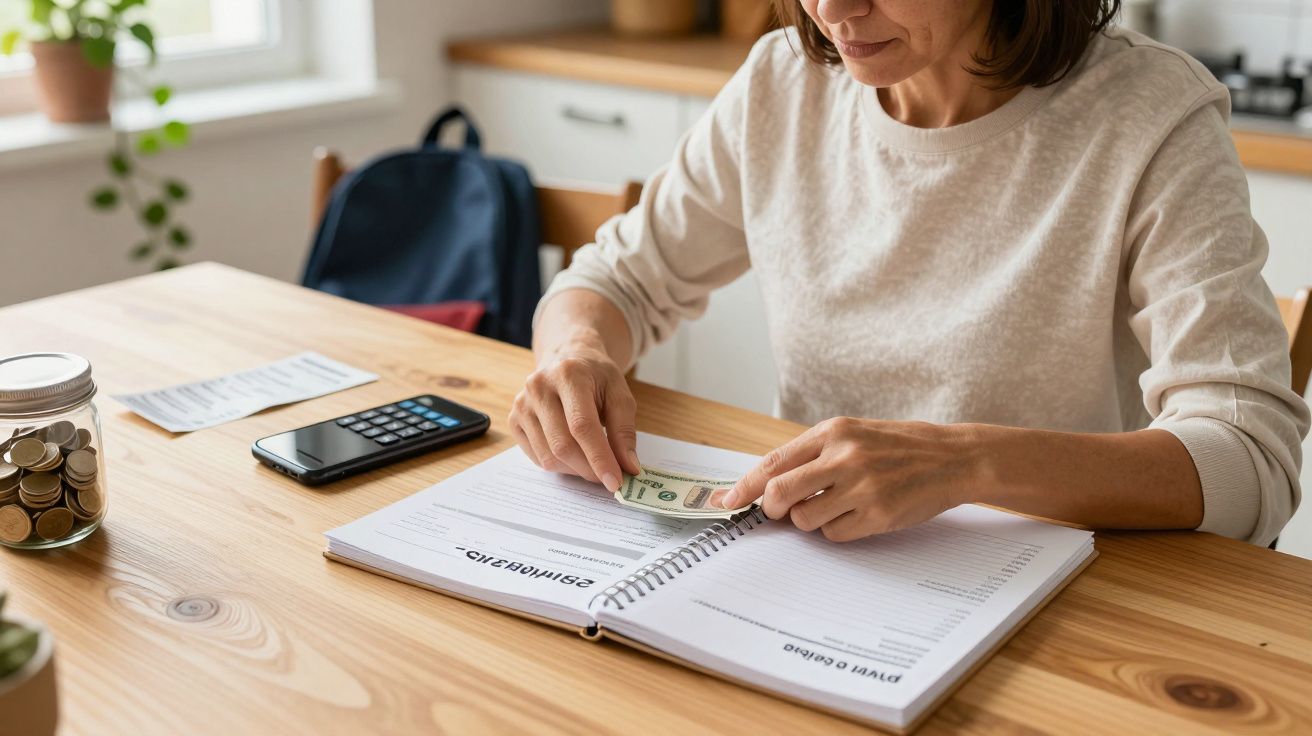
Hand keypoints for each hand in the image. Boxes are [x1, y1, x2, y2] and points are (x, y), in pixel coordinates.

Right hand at [509, 337, 640, 489]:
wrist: (567, 360)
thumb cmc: (596, 378)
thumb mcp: (620, 394)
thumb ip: (624, 431)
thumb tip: (628, 467)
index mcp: (569, 375)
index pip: (582, 426)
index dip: (599, 458)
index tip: (616, 482)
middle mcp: (539, 387)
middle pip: (562, 445)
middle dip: (589, 469)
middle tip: (609, 479)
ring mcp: (522, 404)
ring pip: (548, 456)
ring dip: (575, 470)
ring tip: (592, 463)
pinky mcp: (514, 420)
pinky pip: (537, 457)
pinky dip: (560, 465)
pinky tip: (574, 455)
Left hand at [716, 417, 978, 541]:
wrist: (954, 457)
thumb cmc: (899, 447)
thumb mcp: (853, 435)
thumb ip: (812, 454)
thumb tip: (766, 484)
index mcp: (833, 432)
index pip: (773, 462)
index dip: (744, 486)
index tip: (724, 501)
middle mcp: (844, 457)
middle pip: (780, 495)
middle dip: (773, 510)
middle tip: (782, 512)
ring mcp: (862, 488)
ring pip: (806, 520)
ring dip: (812, 520)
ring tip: (838, 505)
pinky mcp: (878, 515)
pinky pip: (835, 535)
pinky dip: (839, 530)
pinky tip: (861, 515)